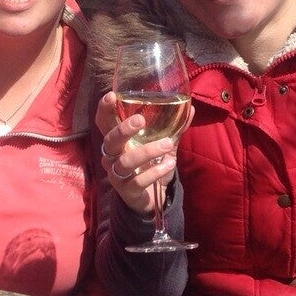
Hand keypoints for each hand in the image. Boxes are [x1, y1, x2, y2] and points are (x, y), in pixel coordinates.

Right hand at [95, 91, 188, 218]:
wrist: (150, 200)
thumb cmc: (151, 166)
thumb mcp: (162, 146)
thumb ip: (174, 129)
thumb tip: (191, 108)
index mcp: (118, 141)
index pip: (104, 122)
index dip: (104, 109)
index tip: (112, 95)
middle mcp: (113, 156)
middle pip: (110, 140)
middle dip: (123, 129)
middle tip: (140, 121)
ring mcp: (117, 174)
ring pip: (125, 161)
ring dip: (147, 151)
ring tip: (166, 144)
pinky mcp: (127, 191)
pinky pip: (138, 181)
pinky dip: (155, 171)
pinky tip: (169, 164)